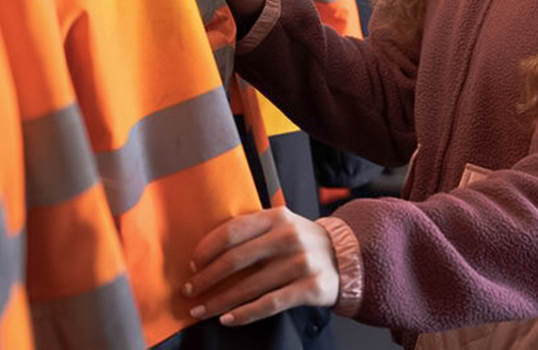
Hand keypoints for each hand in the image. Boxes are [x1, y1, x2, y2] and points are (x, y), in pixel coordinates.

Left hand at [184, 207, 340, 325]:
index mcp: (276, 217)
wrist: (347, 257)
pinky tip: (228, 319)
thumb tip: (207, 250)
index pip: (231, 231)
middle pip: (235, 260)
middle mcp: (288, 237)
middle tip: (189, 290)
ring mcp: (300, 263)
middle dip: (206, 278)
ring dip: (218, 301)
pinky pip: (269, 304)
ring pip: (248, 287)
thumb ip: (252, 230)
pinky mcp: (310, 288)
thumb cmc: (303, 242)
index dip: (206, 250)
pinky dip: (244, 314)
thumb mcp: (282, 224)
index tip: (191, 265)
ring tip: (201, 310)